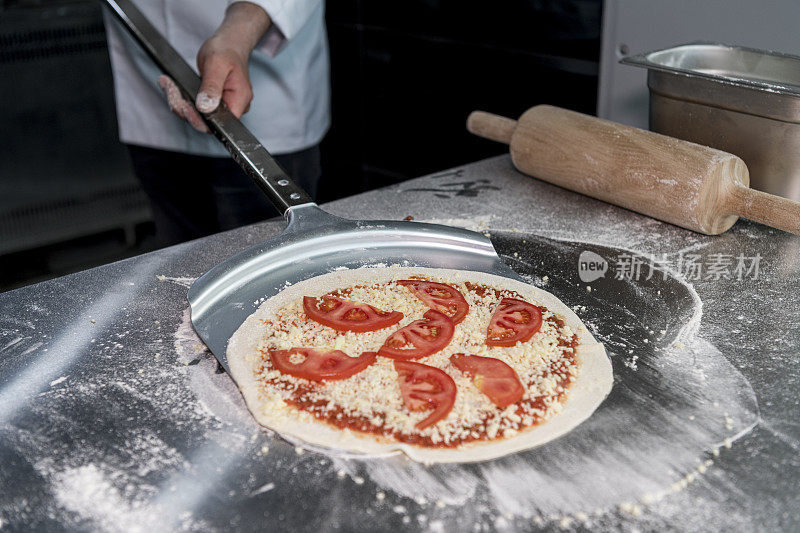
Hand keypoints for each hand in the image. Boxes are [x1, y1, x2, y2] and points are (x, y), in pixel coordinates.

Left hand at [157, 2, 270, 130]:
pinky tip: (170, 85)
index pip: (220, 123)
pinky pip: (196, 107)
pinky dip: (181, 97)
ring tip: (166, 84)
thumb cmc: (226, 50)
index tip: (184, 106)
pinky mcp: (213, 101)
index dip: (200, 120)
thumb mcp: (217, 64)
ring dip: (179, 101)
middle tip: (169, 89)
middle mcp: (233, 106)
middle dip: (184, 108)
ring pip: (198, 114)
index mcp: (239, 100)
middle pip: (206, 121)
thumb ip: (211, 87)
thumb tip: (205, 108)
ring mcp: (223, 105)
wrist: (229, 43)